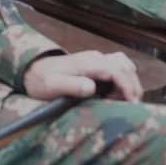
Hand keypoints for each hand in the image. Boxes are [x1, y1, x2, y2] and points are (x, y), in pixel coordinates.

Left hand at [23, 50, 141, 101]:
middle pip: (125, 66)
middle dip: (133, 86)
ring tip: (124, 100)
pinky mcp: (95, 65)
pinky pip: (117, 67)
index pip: (117, 70)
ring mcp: (96, 60)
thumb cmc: (42, 80)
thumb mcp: (53, 85)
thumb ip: (72, 86)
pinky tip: (116, 94)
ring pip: (124, 64)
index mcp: (88, 63)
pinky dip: (123, 79)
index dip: (128, 87)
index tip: (131, 103)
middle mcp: (95, 58)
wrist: (32, 70)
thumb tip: (92, 88)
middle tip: (131, 106)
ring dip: (130, 82)